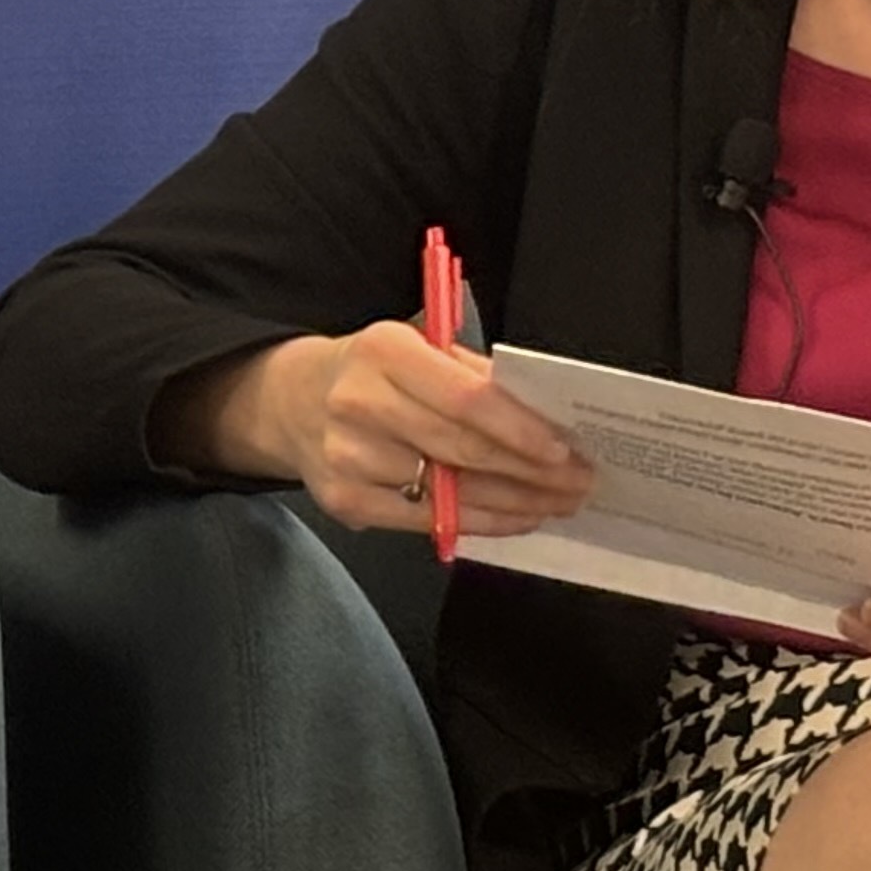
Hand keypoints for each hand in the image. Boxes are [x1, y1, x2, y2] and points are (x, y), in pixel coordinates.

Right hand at [184, 321, 591, 539]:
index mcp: (383, 352)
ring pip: (452, 491)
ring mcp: (349, 458)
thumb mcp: (416, 349)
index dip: (519, 429)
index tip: (564, 448)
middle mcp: (359, 404)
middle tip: (578, 480)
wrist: (292, 401)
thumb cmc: (373, 373)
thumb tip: (544, 415)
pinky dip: (482, 521)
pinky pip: (430, 520)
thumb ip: (472, 376)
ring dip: (515, 501)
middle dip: (530, 471)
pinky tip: (517, 517)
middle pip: (462, 449)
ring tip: (558, 502)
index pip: (465, 398)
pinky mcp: (347, 501)